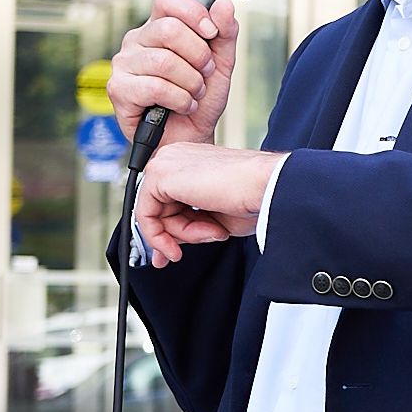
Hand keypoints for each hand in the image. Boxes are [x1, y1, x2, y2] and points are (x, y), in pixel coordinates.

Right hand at [108, 0, 239, 154]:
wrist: (191, 138)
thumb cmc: (200, 100)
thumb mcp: (220, 64)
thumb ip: (225, 34)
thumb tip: (223, 4)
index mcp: (159, 26)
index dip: (193, 12)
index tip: (211, 32)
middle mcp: (137, 41)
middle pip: (169, 29)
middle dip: (199, 55)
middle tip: (205, 73)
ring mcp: (124, 64)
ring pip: (164, 61)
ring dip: (191, 82)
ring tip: (195, 94)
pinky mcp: (118, 89)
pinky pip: (155, 87)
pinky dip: (180, 99)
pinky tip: (183, 106)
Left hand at [133, 143, 283, 265]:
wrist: (267, 186)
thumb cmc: (253, 198)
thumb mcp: (214, 218)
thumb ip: (187, 226)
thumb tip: (164, 247)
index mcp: (190, 163)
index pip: (166, 201)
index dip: (169, 231)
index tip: (173, 253)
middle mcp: (175, 158)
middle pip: (158, 208)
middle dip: (177, 235)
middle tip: (204, 240)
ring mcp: (165, 163)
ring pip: (153, 214)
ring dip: (181, 235)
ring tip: (212, 232)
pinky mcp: (159, 174)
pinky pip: (144, 215)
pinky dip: (160, 236)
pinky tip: (185, 240)